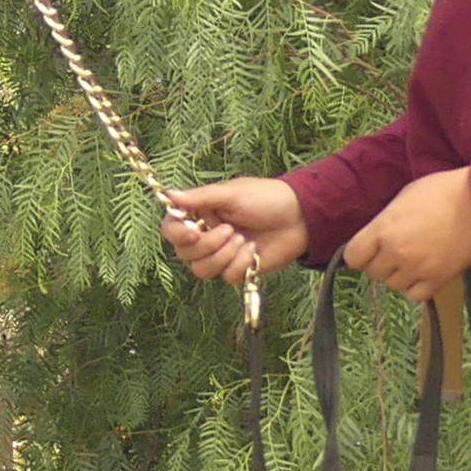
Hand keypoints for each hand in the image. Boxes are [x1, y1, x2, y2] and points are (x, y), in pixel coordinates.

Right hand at [164, 177, 303, 287]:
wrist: (301, 217)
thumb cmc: (267, 198)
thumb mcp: (232, 194)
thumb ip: (200, 197)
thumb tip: (169, 195)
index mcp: (200, 214)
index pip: (172, 230)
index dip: (177, 235)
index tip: (191, 233)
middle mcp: (206, 236)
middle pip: (184, 254)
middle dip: (207, 245)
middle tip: (230, 230)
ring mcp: (221, 255)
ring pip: (201, 270)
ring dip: (222, 256)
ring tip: (243, 240)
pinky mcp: (238, 269)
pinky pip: (226, 277)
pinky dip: (240, 263)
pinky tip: (254, 250)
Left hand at [340, 167, 470, 304]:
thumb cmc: (443, 192)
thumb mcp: (403, 198)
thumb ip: (384, 223)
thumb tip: (374, 238)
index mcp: (383, 228)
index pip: (352, 257)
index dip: (360, 254)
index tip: (369, 251)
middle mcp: (395, 251)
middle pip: (373, 273)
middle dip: (382, 263)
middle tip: (398, 252)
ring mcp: (416, 267)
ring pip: (393, 285)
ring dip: (401, 276)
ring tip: (416, 259)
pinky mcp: (438, 279)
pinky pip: (415, 296)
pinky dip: (418, 288)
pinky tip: (426, 272)